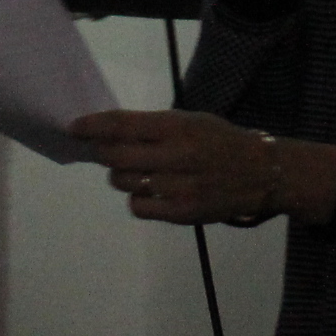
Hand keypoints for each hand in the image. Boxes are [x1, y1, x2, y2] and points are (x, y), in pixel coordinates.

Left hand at [69, 110, 335, 226]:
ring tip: (141, 172)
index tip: (74, 128)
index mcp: (178, 127)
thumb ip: (153, 127)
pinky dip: (139, 198)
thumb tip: (107, 133)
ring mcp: (178, 187)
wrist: (261, 173)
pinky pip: (138, 206)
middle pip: (116, 156)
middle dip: (103, 153)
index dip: (93, 126)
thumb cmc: (220, 141)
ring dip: (121, 176)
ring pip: (123, 182)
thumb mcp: (191, 122)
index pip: (123, 125)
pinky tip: (154, 191)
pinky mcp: (181, 213)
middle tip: (105, 152)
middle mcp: (176, 156)